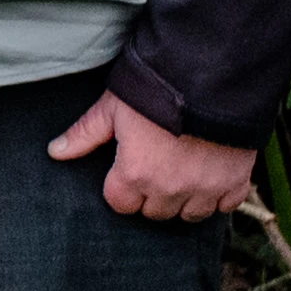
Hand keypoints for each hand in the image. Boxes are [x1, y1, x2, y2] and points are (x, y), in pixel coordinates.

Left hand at [50, 89, 258, 222]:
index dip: (121, 187)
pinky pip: (224, 206)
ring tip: (182, 171)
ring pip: (189, 215)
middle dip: (151, 194)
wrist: (214, 76)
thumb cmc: (157, 88)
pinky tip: (211, 174)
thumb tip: (55, 152)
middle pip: (154, 212)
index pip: (120, 204)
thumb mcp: (113, 107)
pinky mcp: (235, 182)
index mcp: (135, 174)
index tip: (127, 168)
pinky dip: (218, 195)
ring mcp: (205, 189)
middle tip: (156, 165)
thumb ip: (85, 134)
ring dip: (184, 199)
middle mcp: (169, 190)